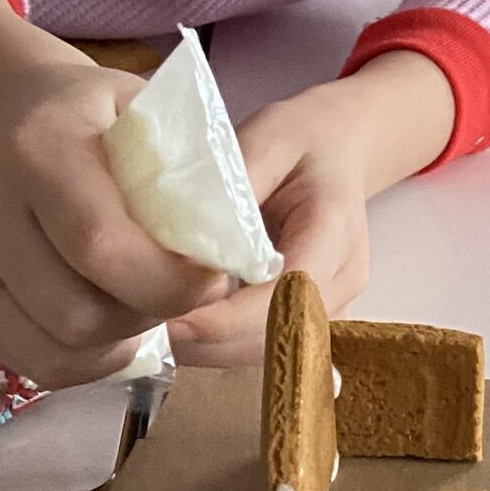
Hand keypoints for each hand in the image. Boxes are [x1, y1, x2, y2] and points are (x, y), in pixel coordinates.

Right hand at [0, 56, 234, 387]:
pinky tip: (113, 328)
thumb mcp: (152, 110)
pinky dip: (85, 360)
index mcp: (38, 146)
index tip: (214, 280)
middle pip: (76, 312)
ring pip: (53, 349)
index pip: (100, 243)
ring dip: (119, 345)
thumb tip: (242, 245)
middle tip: (184, 296)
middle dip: (149, 318)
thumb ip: (192, 168)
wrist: (4, 113)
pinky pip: (29, 362)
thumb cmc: (98, 115)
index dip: (166, 281)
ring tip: (150, 310)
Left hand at [165, 89, 374, 368]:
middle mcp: (342, 280)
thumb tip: (186, 237)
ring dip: (217, 349)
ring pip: (273, 351)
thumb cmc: (302, 140)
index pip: (290, 292)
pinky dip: (225, 344)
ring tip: (156, 330)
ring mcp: (333, 305)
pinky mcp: (312, 317)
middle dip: (214, 341)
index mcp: (336, 231)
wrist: (341, 149)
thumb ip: (232, 186)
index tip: (173, 319)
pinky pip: (269, 345)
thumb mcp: (267, 139)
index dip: (233, 317)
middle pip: (281, 335)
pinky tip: (183, 325)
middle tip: (147, 330)